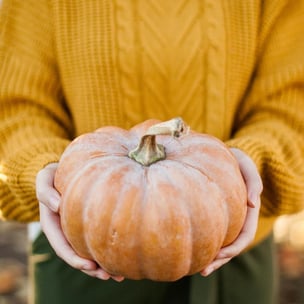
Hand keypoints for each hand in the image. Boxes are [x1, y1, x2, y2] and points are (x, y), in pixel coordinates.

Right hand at [36, 163, 123, 281]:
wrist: (65, 170)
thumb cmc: (53, 174)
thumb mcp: (44, 178)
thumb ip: (44, 190)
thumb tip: (56, 205)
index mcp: (53, 224)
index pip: (62, 246)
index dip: (74, 258)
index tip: (88, 265)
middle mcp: (65, 230)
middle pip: (77, 254)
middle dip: (91, 268)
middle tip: (109, 275)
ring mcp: (77, 228)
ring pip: (89, 251)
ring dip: (101, 265)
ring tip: (119, 275)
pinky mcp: (89, 222)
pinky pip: (97, 238)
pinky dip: (107, 249)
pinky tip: (122, 257)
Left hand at [200, 148, 262, 275]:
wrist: (221, 155)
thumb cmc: (235, 159)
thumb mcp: (246, 164)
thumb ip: (253, 182)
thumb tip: (252, 204)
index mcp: (247, 211)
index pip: (244, 236)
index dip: (234, 248)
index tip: (220, 255)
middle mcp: (236, 218)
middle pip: (231, 246)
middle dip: (219, 259)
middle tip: (203, 270)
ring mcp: (225, 218)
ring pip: (220, 242)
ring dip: (211, 258)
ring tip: (197, 270)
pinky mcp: (212, 214)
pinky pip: (209, 231)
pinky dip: (203, 243)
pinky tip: (190, 250)